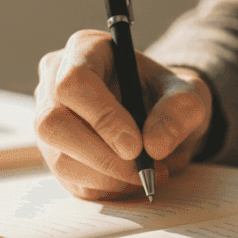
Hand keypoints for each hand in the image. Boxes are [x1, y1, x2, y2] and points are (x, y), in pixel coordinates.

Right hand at [35, 30, 212, 199]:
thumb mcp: (188, 94)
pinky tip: (131, 178)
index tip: (136, 145)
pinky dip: (104, 187)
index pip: (74, 82)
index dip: (102, 117)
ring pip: (58, 157)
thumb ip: (179, 111)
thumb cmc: (168, 96)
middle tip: (141, 169)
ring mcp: (49, 120)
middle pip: (53, 123)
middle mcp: (54, 81)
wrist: (160, 117)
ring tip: (147, 174)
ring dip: (107, 176)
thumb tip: (154, 145)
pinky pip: (69, 179)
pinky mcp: (55, 153)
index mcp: (85, 50)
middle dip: (101, 155)